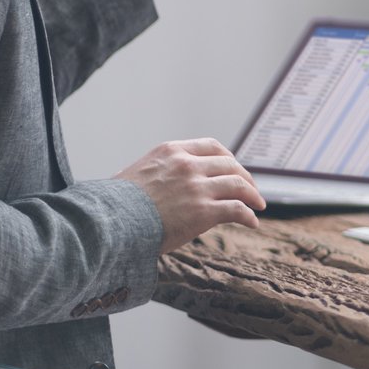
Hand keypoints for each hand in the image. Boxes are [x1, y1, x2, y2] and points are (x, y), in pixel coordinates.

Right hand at [117, 137, 264, 252]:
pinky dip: (249, 215)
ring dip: (252, 195)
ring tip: (258, 206)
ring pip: (238, 184)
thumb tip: (145, 181)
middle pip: (229, 164)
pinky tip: (252, 223)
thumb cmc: (114, 204)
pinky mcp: (204, 212)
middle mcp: (187, 165)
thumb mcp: (133, 173)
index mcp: (171, 151)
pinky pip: (237, 209)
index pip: (211, 146)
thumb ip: (151, 173)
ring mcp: (197, 187)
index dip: (228, 157)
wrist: (110, 222)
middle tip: (251, 190)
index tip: (234, 167)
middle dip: (245, 177)